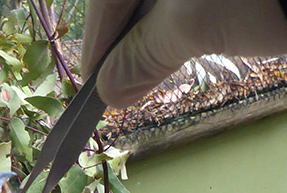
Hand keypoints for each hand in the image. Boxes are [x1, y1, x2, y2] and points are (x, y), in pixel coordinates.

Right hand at [81, 0, 286, 107]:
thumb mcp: (193, 27)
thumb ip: (142, 55)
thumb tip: (108, 90)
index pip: (106, 0)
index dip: (97, 44)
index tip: (93, 88)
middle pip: (132, 1)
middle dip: (126, 41)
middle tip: (121, 88)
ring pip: (161, 3)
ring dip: (153, 34)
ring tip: (149, 74)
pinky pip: (185, 1)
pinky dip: (180, 21)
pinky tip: (180, 46)